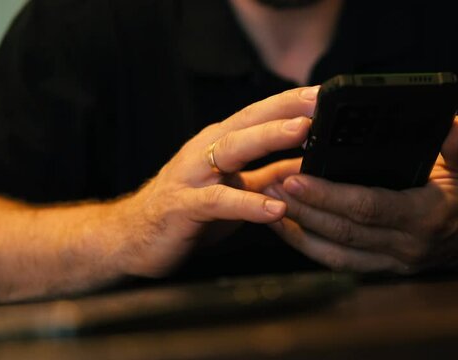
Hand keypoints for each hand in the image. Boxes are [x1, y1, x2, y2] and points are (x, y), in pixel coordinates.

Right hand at [117, 87, 318, 276]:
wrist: (133, 235)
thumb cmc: (189, 209)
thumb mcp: (238, 189)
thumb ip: (272, 175)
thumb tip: (312, 164)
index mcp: (221, 143)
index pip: (260, 115)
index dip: (291, 103)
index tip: (324, 94)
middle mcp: (206, 151)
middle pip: (248, 121)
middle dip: (284, 108)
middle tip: (317, 101)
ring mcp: (193, 176)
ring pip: (232, 149)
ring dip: (268, 137)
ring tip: (302, 131)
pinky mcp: (184, 206)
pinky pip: (219, 202)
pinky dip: (248, 204)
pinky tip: (275, 208)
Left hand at [265, 116, 457, 272]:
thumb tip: (455, 124)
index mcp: (425, 216)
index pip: (366, 207)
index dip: (329, 195)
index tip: (295, 176)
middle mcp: (406, 245)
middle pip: (343, 232)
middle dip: (303, 210)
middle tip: (271, 187)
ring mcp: (395, 262)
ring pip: (336, 254)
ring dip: (300, 233)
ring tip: (271, 207)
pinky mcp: (387, 269)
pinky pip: (343, 264)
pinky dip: (313, 249)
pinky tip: (291, 230)